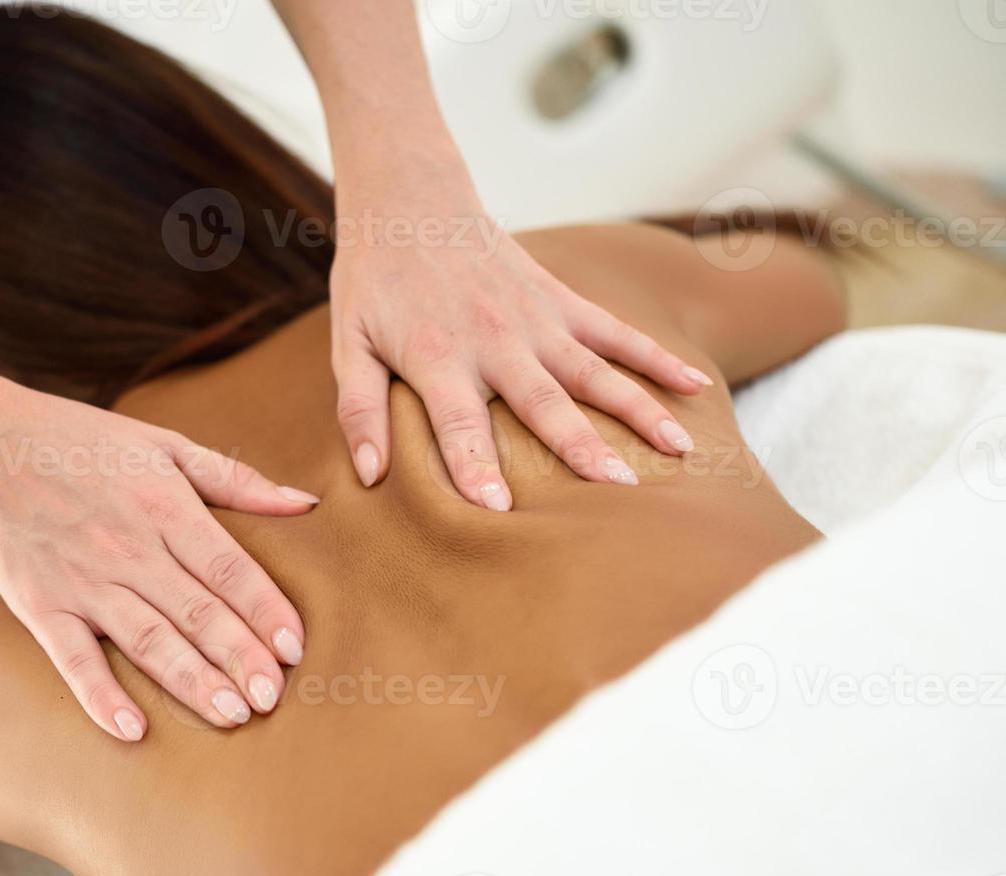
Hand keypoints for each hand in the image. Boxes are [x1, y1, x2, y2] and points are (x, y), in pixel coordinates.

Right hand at [0, 374, 315, 741]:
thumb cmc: (83, 444)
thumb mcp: (165, 444)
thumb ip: (236, 479)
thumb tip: (305, 503)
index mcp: (164, 506)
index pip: (227, 567)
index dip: (264, 609)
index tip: (295, 648)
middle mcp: (128, 548)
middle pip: (195, 610)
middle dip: (238, 656)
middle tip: (272, 698)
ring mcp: (82, 580)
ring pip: (147, 639)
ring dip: (190, 681)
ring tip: (230, 716)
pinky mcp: (40, 605)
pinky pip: (73, 658)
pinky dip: (100, 695)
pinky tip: (132, 729)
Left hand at [329, 191, 713, 507]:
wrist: (412, 200)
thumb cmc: (375, 281)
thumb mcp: (348, 343)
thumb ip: (358, 408)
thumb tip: (369, 475)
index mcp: (437, 357)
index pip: (457, 423)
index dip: (474, 465)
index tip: (499, 509)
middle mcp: (494, 340)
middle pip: (542, 403)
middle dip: (580, 447)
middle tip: (620, 489)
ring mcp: (535, 319)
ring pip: (595, 371)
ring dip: (638, 409)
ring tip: (677, 451)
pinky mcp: (560, 301)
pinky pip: (616, 332)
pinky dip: (657, 357)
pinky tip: (695, 387)